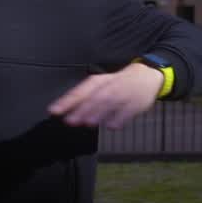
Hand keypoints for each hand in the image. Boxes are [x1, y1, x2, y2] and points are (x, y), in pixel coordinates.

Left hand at [48, 63, 163, 128]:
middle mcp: (110, 86)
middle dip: (81, 109)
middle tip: (69, 121)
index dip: (67, 101)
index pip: (80, 91)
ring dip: (98, 113)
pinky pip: (127, 112)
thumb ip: (84, 97)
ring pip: (109, 103)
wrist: (147, 76)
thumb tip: (64, 109)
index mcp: (98, 82)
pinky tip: (111, 126)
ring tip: (88, 122)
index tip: (54, 111)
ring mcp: (124, 94)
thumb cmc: (117, 82)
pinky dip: (119, 119)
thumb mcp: (100, 84)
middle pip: (93, 98)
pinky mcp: (136, 103)